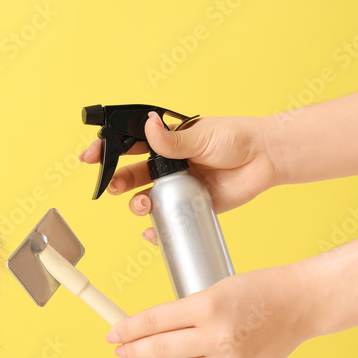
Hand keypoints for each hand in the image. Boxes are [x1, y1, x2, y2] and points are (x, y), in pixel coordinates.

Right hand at [80, 113, 279, 243]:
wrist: (266, 159)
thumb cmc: (237, 138)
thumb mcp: (202, 136)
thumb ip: (172, 139)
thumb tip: (147, 126)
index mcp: (167, 141)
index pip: (129, 143)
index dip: (108, 150)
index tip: (90, 156)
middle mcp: (169, 164)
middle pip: (132, 174)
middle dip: (118, 181)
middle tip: (115, 187)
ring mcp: (179, 185)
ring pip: (146, 197)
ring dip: (136, 203)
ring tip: (141, 205)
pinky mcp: (192, 205)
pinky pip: (168, 219)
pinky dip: (156, 228)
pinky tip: (152, 231)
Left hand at [105, 264, 317, 357]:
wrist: (303, 304)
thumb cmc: (261, 288)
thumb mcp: (216, 288)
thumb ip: (186, 311)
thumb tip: (152, 328)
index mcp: (209, 307)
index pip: (155, 321)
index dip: (128, 328)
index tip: (113, 331)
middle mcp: (218, 336)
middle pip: (161, 349)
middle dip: (134, 350)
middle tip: (119, 348)